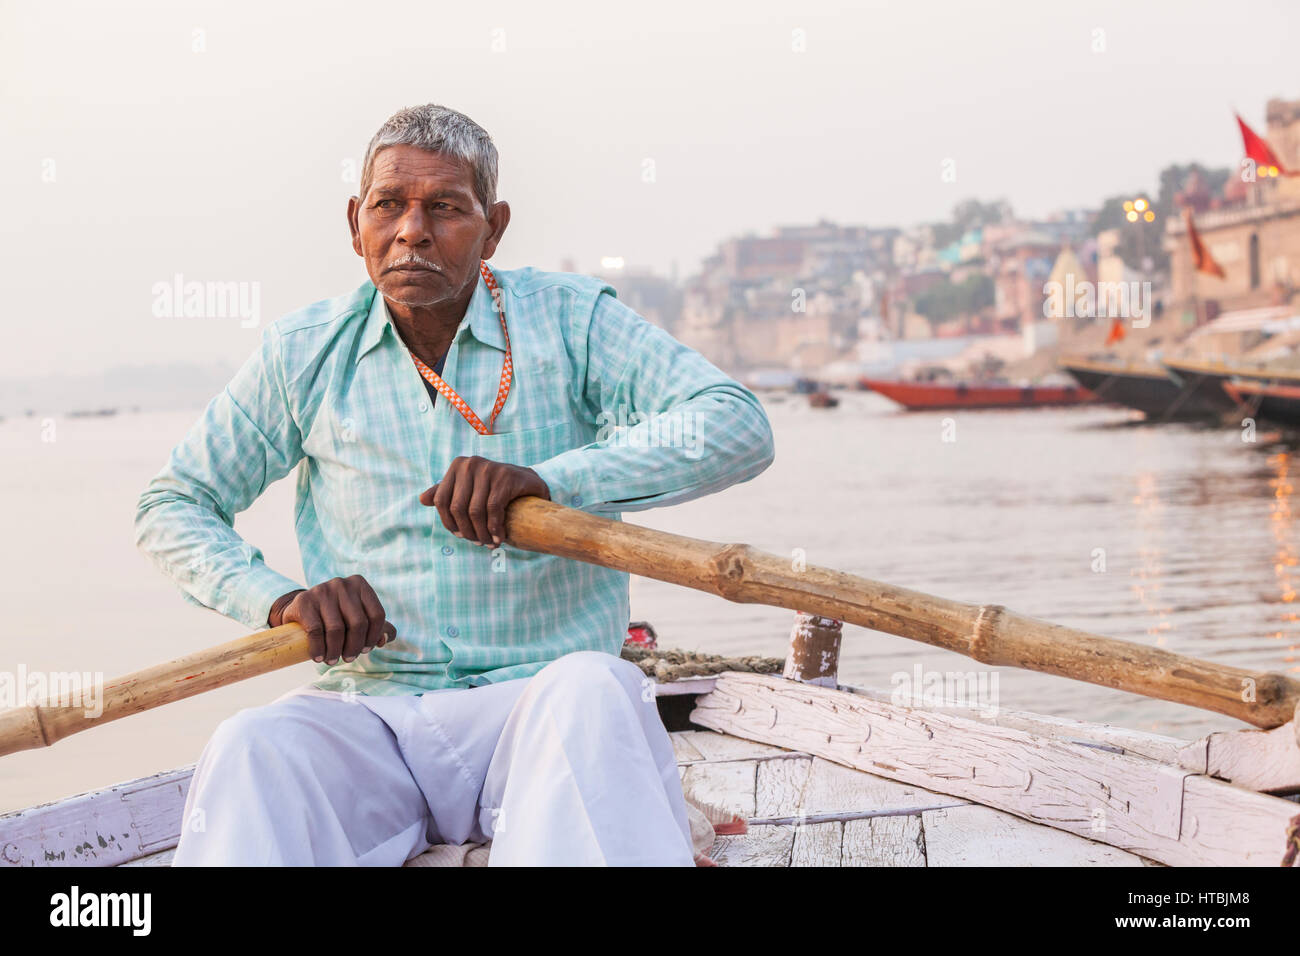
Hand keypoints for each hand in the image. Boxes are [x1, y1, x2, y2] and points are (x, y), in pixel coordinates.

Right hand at [270, 576, 395, 664]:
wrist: (301, 609)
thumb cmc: (336, 614)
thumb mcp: (357, 615)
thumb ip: (377, 626)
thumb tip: (384, 640)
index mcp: (360, 585)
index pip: (377, 614)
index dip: (374, 636)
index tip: (365, 650)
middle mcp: (342, 584)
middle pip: (358, 623)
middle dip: (354, 647)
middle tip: (348, 659)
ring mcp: (322, 590)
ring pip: (337, 629)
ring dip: (335, 651)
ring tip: (332, 660)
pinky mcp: (304, 601)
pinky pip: (316, 630)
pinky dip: (318, 648)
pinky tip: (318, 657)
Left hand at [419, 457, 550, 546]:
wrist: (527, 482)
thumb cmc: (494, 488)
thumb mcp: (469, 489)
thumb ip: (446, 493)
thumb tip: (422, 499)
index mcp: (458, 466)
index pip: (442, 500)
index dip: (449, 523)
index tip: (461, 536)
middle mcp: (470, 464)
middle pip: (458, 508)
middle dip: (467, 531)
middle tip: (478, 543)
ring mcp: (488, 469)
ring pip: (475, 511)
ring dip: (482, 533)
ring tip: (489, 544)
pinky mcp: (505, 477)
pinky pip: (493, 510)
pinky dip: (495, 528)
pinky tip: (499, 538)